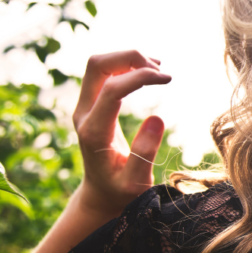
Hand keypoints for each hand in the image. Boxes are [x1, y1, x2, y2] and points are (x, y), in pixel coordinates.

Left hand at [71, 50, 171, 218]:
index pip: (111, 88)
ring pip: (99, 64)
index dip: (140, 76)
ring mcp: (85, 107)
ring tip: (158, 70)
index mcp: (94, 132)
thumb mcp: (136, 182)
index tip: (168, 79)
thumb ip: (144, 153)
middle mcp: (83, 114)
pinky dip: (125, 65)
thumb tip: (157, 118)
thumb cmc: (120, 192)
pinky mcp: (91, 104)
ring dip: (128, 59)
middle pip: (97, 65)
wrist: (100, 194)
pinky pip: (104, 72)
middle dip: (130, 57)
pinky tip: (148, 72)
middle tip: (160, 70)